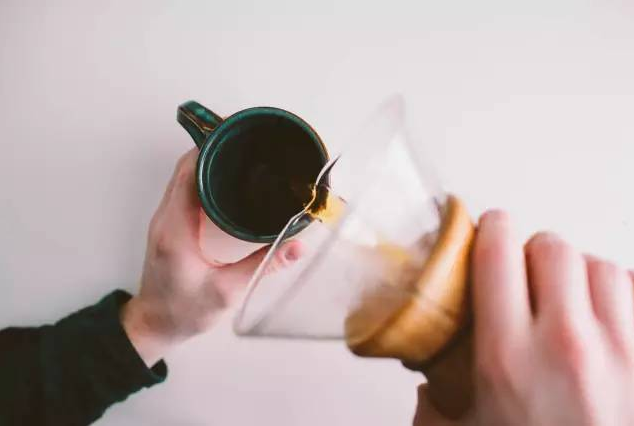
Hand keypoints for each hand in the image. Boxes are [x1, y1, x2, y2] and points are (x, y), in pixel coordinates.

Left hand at [121, 149, 301, 366]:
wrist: (155, 324)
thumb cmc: (183, 312)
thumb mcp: (227, 292)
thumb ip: (263, 266)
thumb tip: (296, 246)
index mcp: (175, 229)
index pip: (188, 173)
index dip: (210, 148)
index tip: (235, 134)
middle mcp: (165, 218)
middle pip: (186, 166)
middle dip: (214, 146)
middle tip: (246, 137)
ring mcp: (165, 219)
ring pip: (184, 175)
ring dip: (208, 159)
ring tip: (240, 151)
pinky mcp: (170, 223)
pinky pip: (184, 187)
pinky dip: (202, 174)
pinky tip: (225, 176)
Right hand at [415, 211, 633, 425]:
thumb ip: (435, 403)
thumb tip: (430, 378)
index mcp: (508, 359)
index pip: (497, 252)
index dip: (489, 228)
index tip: (484, 231)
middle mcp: (569, 346)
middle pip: (552, 247)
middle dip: (532, 251)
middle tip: (521, 272)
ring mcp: (624, 352)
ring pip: (600, 265)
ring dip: (577, 272)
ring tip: (565, 297)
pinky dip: (618, 294)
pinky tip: (604, 317)